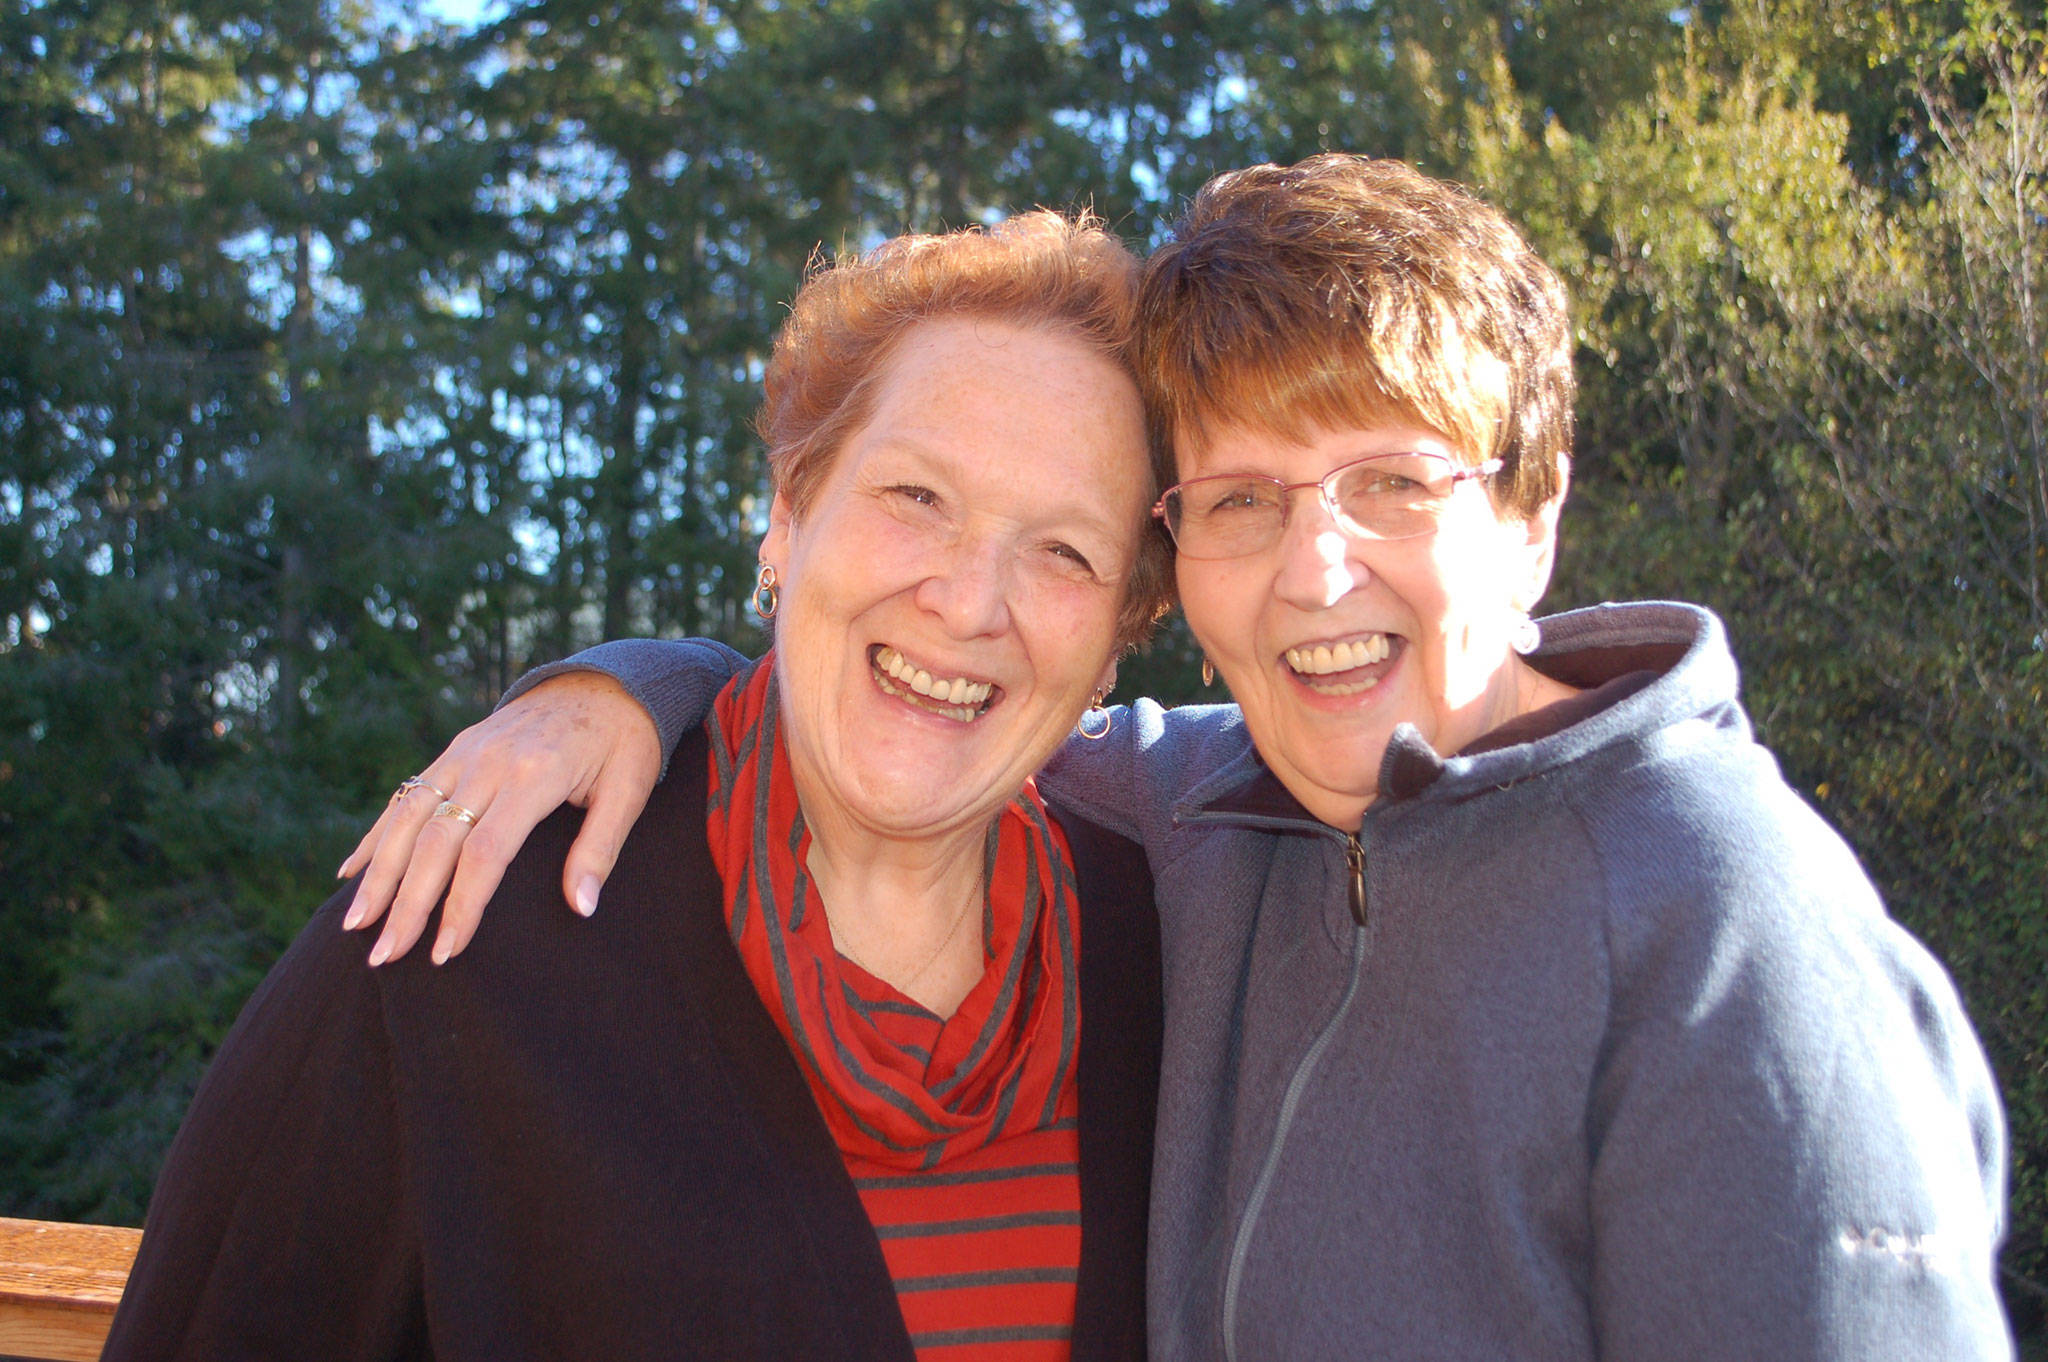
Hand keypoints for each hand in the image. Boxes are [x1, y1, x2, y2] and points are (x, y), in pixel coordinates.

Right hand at [337, 671, 661, 964]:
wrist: (608, 680)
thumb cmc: (626, 740)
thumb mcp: (631, 790)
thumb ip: (601, 849)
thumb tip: (581, 908)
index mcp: (535, 775)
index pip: (485, 853)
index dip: (461, 906)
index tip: (444, 953)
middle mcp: (490, 762)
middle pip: (434, 841)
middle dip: (406, 903)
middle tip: (384, 957)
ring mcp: (466, 751)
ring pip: (408, 816)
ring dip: (379, 873)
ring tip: (354, 924)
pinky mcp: (458, 748)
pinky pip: (408, 793)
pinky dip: (378, 833)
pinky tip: (352, 871)